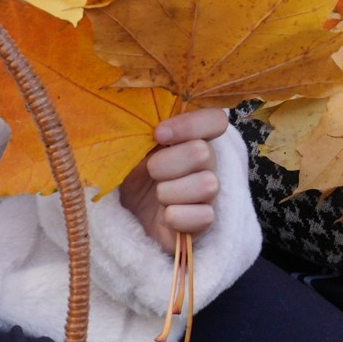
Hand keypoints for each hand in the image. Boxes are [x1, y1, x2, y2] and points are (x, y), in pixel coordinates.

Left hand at [119, 108, 230, 254]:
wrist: (127, 214)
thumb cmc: (132, 173)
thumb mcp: (132, 148)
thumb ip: (143, 130)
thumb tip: (145, 123)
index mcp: (192, 137)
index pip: (215, 119)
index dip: (190, 124)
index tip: (159, 134)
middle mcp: (207, 163)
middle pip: (203, 152)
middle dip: (166, 164)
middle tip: (151, 172)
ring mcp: (209, 193)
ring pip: (207, 184)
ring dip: (170, 192)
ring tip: (158, 196)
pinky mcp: (204, 221)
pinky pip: (205, 217)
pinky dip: (177, 217)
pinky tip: (166, 217)